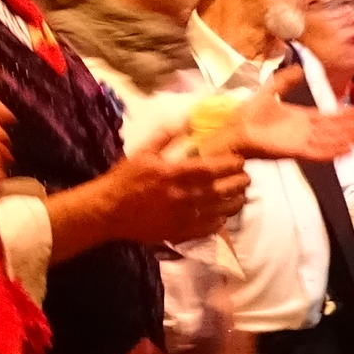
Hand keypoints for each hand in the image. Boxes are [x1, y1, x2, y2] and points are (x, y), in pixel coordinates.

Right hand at [98, 127, 249, 244]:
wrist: (108, 211)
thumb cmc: (125, 179)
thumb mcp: (143, 152)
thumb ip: (166, 136)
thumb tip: (186, 121)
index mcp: (174, 173)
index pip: (212, 168)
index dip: (230, 164)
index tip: (239, 161)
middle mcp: (182, 195)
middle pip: (221, 190)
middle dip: (238, 183)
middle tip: (245, 177)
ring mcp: (182, 216)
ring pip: (218, 210)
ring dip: (234, 202)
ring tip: (241, 195)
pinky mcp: (178, 232)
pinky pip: (206, 228)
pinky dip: (219, 221)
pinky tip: (223, 215)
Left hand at [226, 67, 353, 162]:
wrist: (234, 131)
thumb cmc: (248, 115)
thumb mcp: (269, 91)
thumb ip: (285, 81)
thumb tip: (299, 67)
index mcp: (301, 118)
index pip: (329, 117)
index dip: (345, 116)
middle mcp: (305, 130)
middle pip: (335, 129)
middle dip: (353, 126)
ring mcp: (302, 141)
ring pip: (332, 139)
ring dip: (349, 137)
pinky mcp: (295, 150)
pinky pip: (318, 152)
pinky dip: (332, 150)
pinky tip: (346, 148)